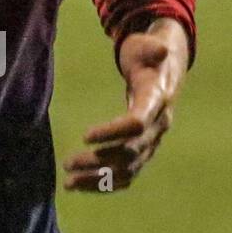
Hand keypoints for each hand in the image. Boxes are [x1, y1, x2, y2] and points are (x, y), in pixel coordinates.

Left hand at [63, 17, 189, 192]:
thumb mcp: (149, 46)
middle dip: (99, 161)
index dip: (112, 132)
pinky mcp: (144, 149)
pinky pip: (128, 174)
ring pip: (128, 170)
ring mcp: (152, 141)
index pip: (136, 123)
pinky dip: (106, 184)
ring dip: (99, 180)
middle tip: (67, 163)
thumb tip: (162, 49)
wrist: (164, 70)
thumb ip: (153, 47)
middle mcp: (158, 127)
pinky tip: (81, 186)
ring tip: (69, 184)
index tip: (85, 137)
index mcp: (157, 101)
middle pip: (130, 152)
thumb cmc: (149, 55)